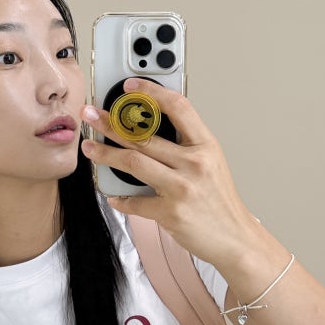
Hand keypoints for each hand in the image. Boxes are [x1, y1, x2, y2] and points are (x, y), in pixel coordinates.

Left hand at [80, 77, 260, 269]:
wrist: (235, 238)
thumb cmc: (220, 201)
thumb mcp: (211, 163)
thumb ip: (186, 144)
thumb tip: (149, 128)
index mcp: (205, 145)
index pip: (178, 106)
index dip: (152, 92)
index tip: (130, 86)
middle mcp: (195, 163)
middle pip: (143, 135)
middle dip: (110, 122)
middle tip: (91, 115)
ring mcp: (182, 188)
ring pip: (132, 162)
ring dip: (105, 153)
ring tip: (89, 148)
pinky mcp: (170, 213)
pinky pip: (134, 201)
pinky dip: (120, 198)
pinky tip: (113, 194)